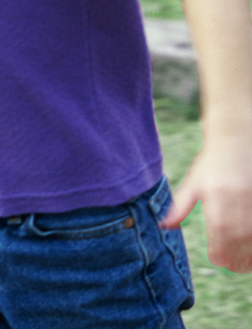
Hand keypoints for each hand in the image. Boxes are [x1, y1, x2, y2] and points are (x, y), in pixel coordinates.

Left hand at [162, 140, 251, 272]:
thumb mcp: (193, 184)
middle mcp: (237, 208)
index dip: (219, 255)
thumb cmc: (211, 163)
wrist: (236, 140)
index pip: (219, 241)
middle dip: (237, 259)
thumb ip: (180, 207)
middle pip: (238, 244)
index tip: (218, 261)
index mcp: (216, 205)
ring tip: (246, 264)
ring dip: (251, 253)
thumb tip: (165, 226)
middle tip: (234, 267)